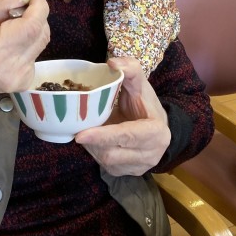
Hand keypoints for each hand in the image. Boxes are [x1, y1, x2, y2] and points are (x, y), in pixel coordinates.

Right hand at [0, 0, 49, 121]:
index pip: (33, 25)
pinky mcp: (24, 82)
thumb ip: (2, 4)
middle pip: (42, 32)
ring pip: (41, 42)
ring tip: (10, 25)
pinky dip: (28, 42)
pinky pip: (35, 53)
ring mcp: (20, 78)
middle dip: (36, 14)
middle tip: (17, 6)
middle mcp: (12, 68)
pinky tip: (10, 43)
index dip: (39, 5)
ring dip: (32, 27)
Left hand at [75, 56, 170, 175]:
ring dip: (93, 147)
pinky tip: (96, 141)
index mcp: (156, 131)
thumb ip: (130, 69)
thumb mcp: (140, 84)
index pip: (127, 136)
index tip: (80, 135)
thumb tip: (112, 62)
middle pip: (113, 153)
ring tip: (89, 131)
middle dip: (93, 142)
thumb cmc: (145, 104)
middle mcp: (152, 154)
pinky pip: (106, 167)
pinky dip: (96, 153)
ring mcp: (140, 166)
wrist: (157, 126)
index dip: (103, 136)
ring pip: (107, 162)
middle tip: (78, 128)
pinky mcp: (129, 173)